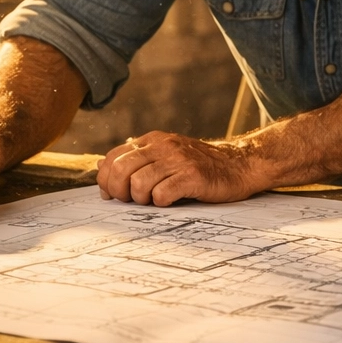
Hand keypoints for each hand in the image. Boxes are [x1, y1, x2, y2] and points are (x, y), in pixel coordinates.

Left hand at [97, 131, 261, 205]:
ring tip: (154, 200)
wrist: (240, 165)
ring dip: (141, 199)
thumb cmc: (200, 165)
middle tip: (131, 200)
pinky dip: (162, 203)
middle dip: (120, 191)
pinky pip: (162, 194)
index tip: (113, 194)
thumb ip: (136, 159)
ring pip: (139, 183)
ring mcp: (179, 160)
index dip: (106, 180)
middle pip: (121, 170)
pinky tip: (171, 200)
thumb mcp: (166, 154)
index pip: (113, 157)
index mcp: (153, 139)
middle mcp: (164, 146)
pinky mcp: (193, 176)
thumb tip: (101, 166)